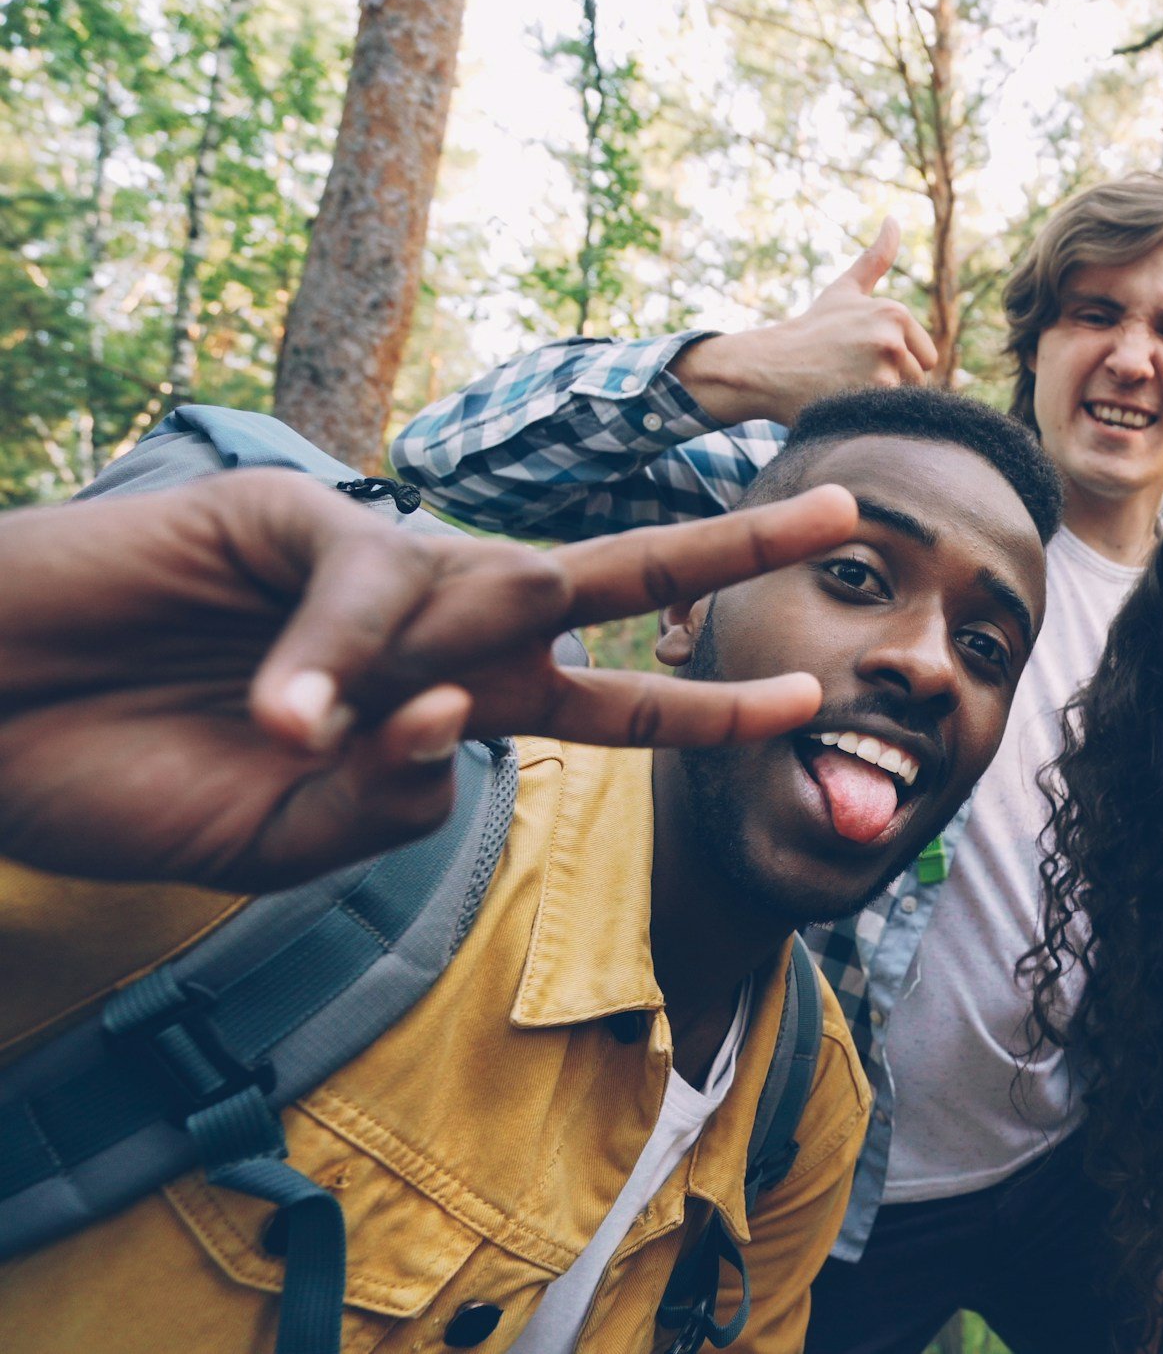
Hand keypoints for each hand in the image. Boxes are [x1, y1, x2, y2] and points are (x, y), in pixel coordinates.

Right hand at [0, 469, 856, 889]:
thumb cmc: (126, 780)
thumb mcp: (281, 844)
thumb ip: (385, 811)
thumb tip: (457, 733)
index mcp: (449, 708)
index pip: (603, 705)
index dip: (700, 706)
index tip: (802, 704)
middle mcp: (435, 628)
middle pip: (604, 580)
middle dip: (721, 551)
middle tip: (845, 509)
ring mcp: (370, 568)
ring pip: (491, 566)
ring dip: (464, 637)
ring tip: (313, 739)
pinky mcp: (292, 518)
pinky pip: (360, 587)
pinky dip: (327, 662)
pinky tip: (273, 718)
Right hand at [670, 217, 941, 423]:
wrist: (768, 365)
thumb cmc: (811, 330)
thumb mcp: (845, 291)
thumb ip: (875, 259)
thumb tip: (894, 220)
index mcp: (894, 312)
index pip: (926, 358)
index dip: (897, 363)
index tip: (862, 357)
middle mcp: (892, 337)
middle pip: (917, 380)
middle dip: (889, 383)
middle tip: (850, 373)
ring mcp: (883, 368)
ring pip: (904, 399)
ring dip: (878, 399)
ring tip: (845, 386)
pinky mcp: (870, 397)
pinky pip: (889, 414)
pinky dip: (870, 414)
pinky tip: (843, 401)